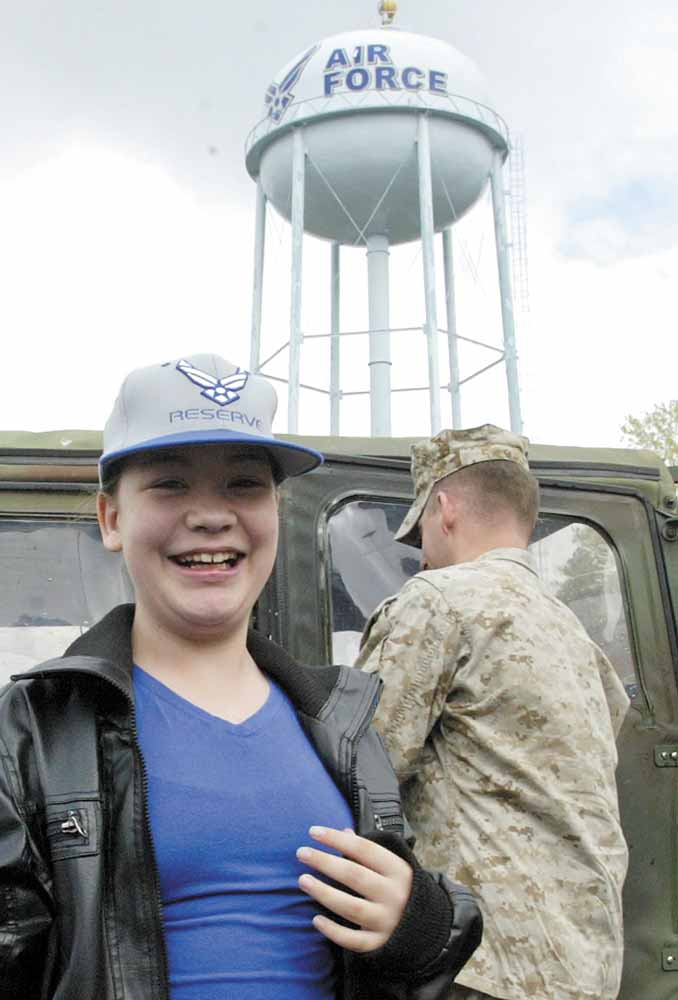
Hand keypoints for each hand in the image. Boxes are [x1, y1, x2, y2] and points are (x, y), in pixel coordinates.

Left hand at [296, 825, 412, 952]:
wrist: (430, 928)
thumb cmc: (404, 889)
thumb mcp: (394, 867)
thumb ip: (369, 852)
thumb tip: (344, 832)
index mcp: (398, 870)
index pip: (364, 849)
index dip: (337, 839)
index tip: (313, 832)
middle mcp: (393, 895)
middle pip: (354, 875)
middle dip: (325, 862)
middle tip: (301, 853)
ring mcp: (387, 921)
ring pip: (351, 907)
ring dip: (324, 893)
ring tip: (303, 880)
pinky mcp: (380, 944)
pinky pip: (353, 940)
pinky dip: (334, 931)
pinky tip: (316, 919)